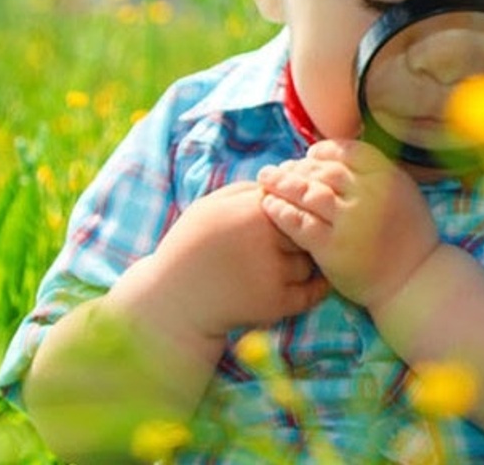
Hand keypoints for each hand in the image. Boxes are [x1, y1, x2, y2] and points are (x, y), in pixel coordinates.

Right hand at [133, 181, 326, 341]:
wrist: (170, 301)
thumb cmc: (190, 247)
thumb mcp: (211, 206)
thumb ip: (249, 190)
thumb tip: (288, 180)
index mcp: (252, 210)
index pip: (299, 200)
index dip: (295, 210)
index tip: (285, 220)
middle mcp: (266, 238)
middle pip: (309, 229)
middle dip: (301, 236)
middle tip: (286, 244)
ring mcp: (273, 272)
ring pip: (311, 260)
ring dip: (301, 263)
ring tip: (276, 267)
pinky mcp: (276, 302)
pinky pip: (313, 291)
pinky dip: (313, 288)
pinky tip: (299, 283)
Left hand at [258, 140, 439, 309]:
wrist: (414, 280)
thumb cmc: (408, 238)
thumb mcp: (405, 195)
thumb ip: (378, 175)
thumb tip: (339, 158)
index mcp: (390, 179)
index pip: (349, 152)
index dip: (324, 151)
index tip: (309, 156)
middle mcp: (371, 196)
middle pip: (325, 171)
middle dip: (298, 167)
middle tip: (279, 169)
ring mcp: (352, 222)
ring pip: (309, 193)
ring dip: (283, 184)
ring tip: (266, 181)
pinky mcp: (333, 248)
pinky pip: (300, 224)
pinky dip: (282, 212)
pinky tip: (270, 206)